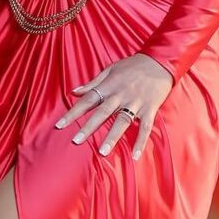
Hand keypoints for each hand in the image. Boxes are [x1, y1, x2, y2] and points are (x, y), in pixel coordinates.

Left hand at [54, 53, 172, 160]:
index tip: (60, 124)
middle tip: (76, 140)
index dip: (73, 112)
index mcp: (109, 85)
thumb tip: (74, 91)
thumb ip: (93, 82)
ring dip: (112, 137)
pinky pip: (145, 127)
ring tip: (102, 152)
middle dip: (89, 127)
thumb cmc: (132, 65)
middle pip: (102, 112)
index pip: (88, 100)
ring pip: (122, 121)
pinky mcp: (150, 109)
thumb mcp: (110, 69)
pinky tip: (135, 156)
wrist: (158, 62)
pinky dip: (141, 142)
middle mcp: (120, 95)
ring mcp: (136, 103)